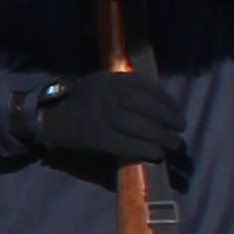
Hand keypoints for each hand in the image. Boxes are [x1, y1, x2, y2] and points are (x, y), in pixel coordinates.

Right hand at [31, 71, 186, 167]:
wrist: (54, 116)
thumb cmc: (89, 102)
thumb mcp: (107, 87)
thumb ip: (130, 91)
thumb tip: (166, 110)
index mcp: (109, 79)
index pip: (141, 86)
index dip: (164, 99)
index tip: (178, 111)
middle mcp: (101, 92)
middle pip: (137, 104)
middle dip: (163, 118)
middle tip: (180, 130)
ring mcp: (95, 114)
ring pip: (129, 123)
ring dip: (156, 135)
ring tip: (172, 143)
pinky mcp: (92, 136)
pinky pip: (119, 143)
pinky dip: (140, 149)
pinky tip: (154, 154)